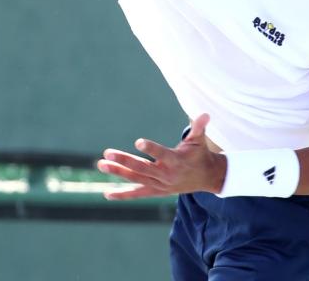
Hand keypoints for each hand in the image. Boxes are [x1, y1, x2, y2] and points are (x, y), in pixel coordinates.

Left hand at [96, 113, 226, 199]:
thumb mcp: (200, 140)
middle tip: (107, 153)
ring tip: (101, 164)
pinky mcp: (157, 191)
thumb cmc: (200, 154)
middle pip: (142, 168)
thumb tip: (206, 114)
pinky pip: (138, 194)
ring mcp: (161, 185)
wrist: (207, 178)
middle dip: (124, 161)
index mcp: (177, 161)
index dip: (151, 149)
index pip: (162, 155)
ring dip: (118, 172)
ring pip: (136, 179)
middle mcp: (167, 175)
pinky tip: (107, 194)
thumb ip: (199, 127)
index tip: (138, 142)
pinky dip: (123, 195)